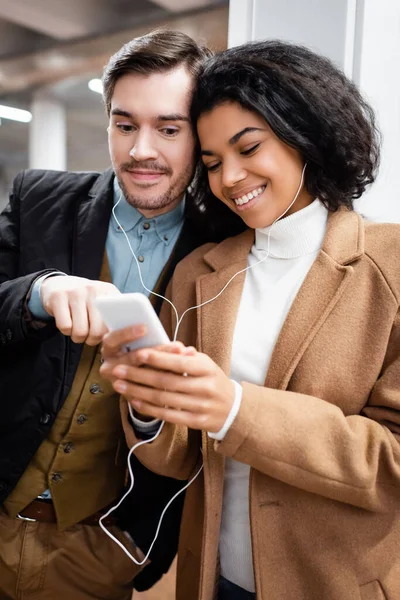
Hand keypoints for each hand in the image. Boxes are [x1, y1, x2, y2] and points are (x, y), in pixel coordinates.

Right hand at [41, 275, 119, 344]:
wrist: (58, 284)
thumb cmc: (84, 299)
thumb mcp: (102, 300)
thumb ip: (113, 314)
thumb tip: (121, 335)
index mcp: (109, 291)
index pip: (116, 320)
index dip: (110, 335)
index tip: (105, 337)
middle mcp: (93, 289)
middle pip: (97, 331)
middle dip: (92, 340)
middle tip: (88, 337)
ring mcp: (75, 292)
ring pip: (80, 331)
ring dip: (78, 337)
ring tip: (77, 331)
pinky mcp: (58, 297)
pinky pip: (65, 326)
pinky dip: (66, 331)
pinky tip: (67, 324)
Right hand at [100, 324, 194, 386]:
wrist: (128, 373)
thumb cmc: (137, 348)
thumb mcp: (139, 340)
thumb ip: (153, 337)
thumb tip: (179, 343)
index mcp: (109, 348)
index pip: (113, 339)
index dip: (128, 333)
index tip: (145, 328)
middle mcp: (109, 366)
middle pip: (132, 359)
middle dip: (158, 352)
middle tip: (178, 347)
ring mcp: (118, 383)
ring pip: (142, 377)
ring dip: (166, 369)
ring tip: (185, 362)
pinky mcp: (130, 397)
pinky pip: (148, 393)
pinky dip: (166, 385)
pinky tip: (181, 379)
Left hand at [109, 347, 234, 432]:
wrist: (233, 409)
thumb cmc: (212, 380)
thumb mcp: (205, 364)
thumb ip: (186, 355)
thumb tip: (168, 346)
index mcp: (207, 369)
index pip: (179, 363)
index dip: (158, 358)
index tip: (137, 353)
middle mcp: (205, 388)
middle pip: (167, 381)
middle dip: (139, 375)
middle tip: (118, 369)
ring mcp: (200, 406)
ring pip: (163, 399)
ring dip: (138, 391)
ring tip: (120, 384)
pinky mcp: (195, 422)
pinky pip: (168, 415)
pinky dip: (149, 408)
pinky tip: (134, 400)